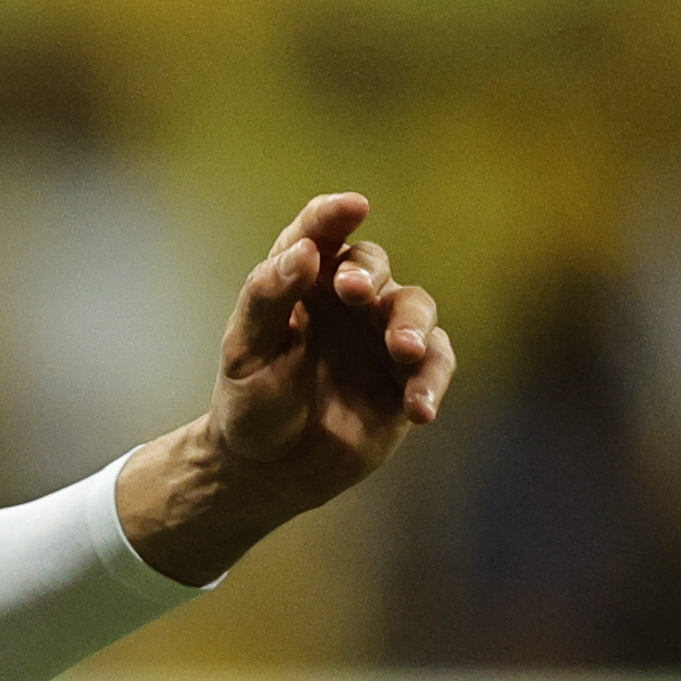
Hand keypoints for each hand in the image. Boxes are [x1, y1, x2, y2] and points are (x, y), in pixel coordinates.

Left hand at [121, 190, 450, 585]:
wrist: (267, 472)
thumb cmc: (251, 403)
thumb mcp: (245, 354)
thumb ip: (267, 299)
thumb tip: (303, 252)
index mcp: (302, 282)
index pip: (318, 234)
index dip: (333, 216)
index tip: (352, 207)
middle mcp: (348, 300)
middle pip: (371, 265)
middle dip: (368, 273)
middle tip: (355, 292)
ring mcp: (382, 335)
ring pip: (415, 307)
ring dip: (412, 325)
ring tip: (403, 351)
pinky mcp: (407, 376)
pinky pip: (435, 365)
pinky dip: (432, 381)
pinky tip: (419, 409)